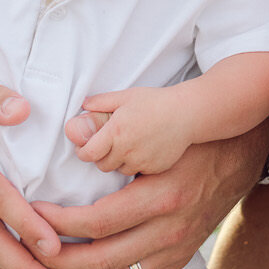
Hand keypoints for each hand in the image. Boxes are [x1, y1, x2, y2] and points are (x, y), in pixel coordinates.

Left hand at [32, 127, 265, 268]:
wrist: (242, 153)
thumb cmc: (189, 136)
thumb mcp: (156, 128)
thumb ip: (113, 128)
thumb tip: (73, 132)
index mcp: (164, 195)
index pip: (99, 222)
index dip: (59, 224)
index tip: (31, 214)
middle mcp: (172, 229)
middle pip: (102, 260)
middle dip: (57, 260)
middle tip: (25, 248)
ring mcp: (177, 249)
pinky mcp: (178, 260)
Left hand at [71, 86, 190, 176]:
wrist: (186, 113)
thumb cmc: (155, 102)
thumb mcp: (125, 96)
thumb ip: (101, 103)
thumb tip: (83, 106)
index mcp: (115, 131)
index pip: (88, 153)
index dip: (83, 151)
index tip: (86, 147)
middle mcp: (126, 149)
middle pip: (102, 165)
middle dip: (101, 156)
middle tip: (109, 144)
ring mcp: (141, 161)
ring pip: (119, 170)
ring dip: (119, 161)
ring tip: (129, 145)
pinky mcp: (154, 168)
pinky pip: (138, 172)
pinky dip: (136, 164)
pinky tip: (144, 149)